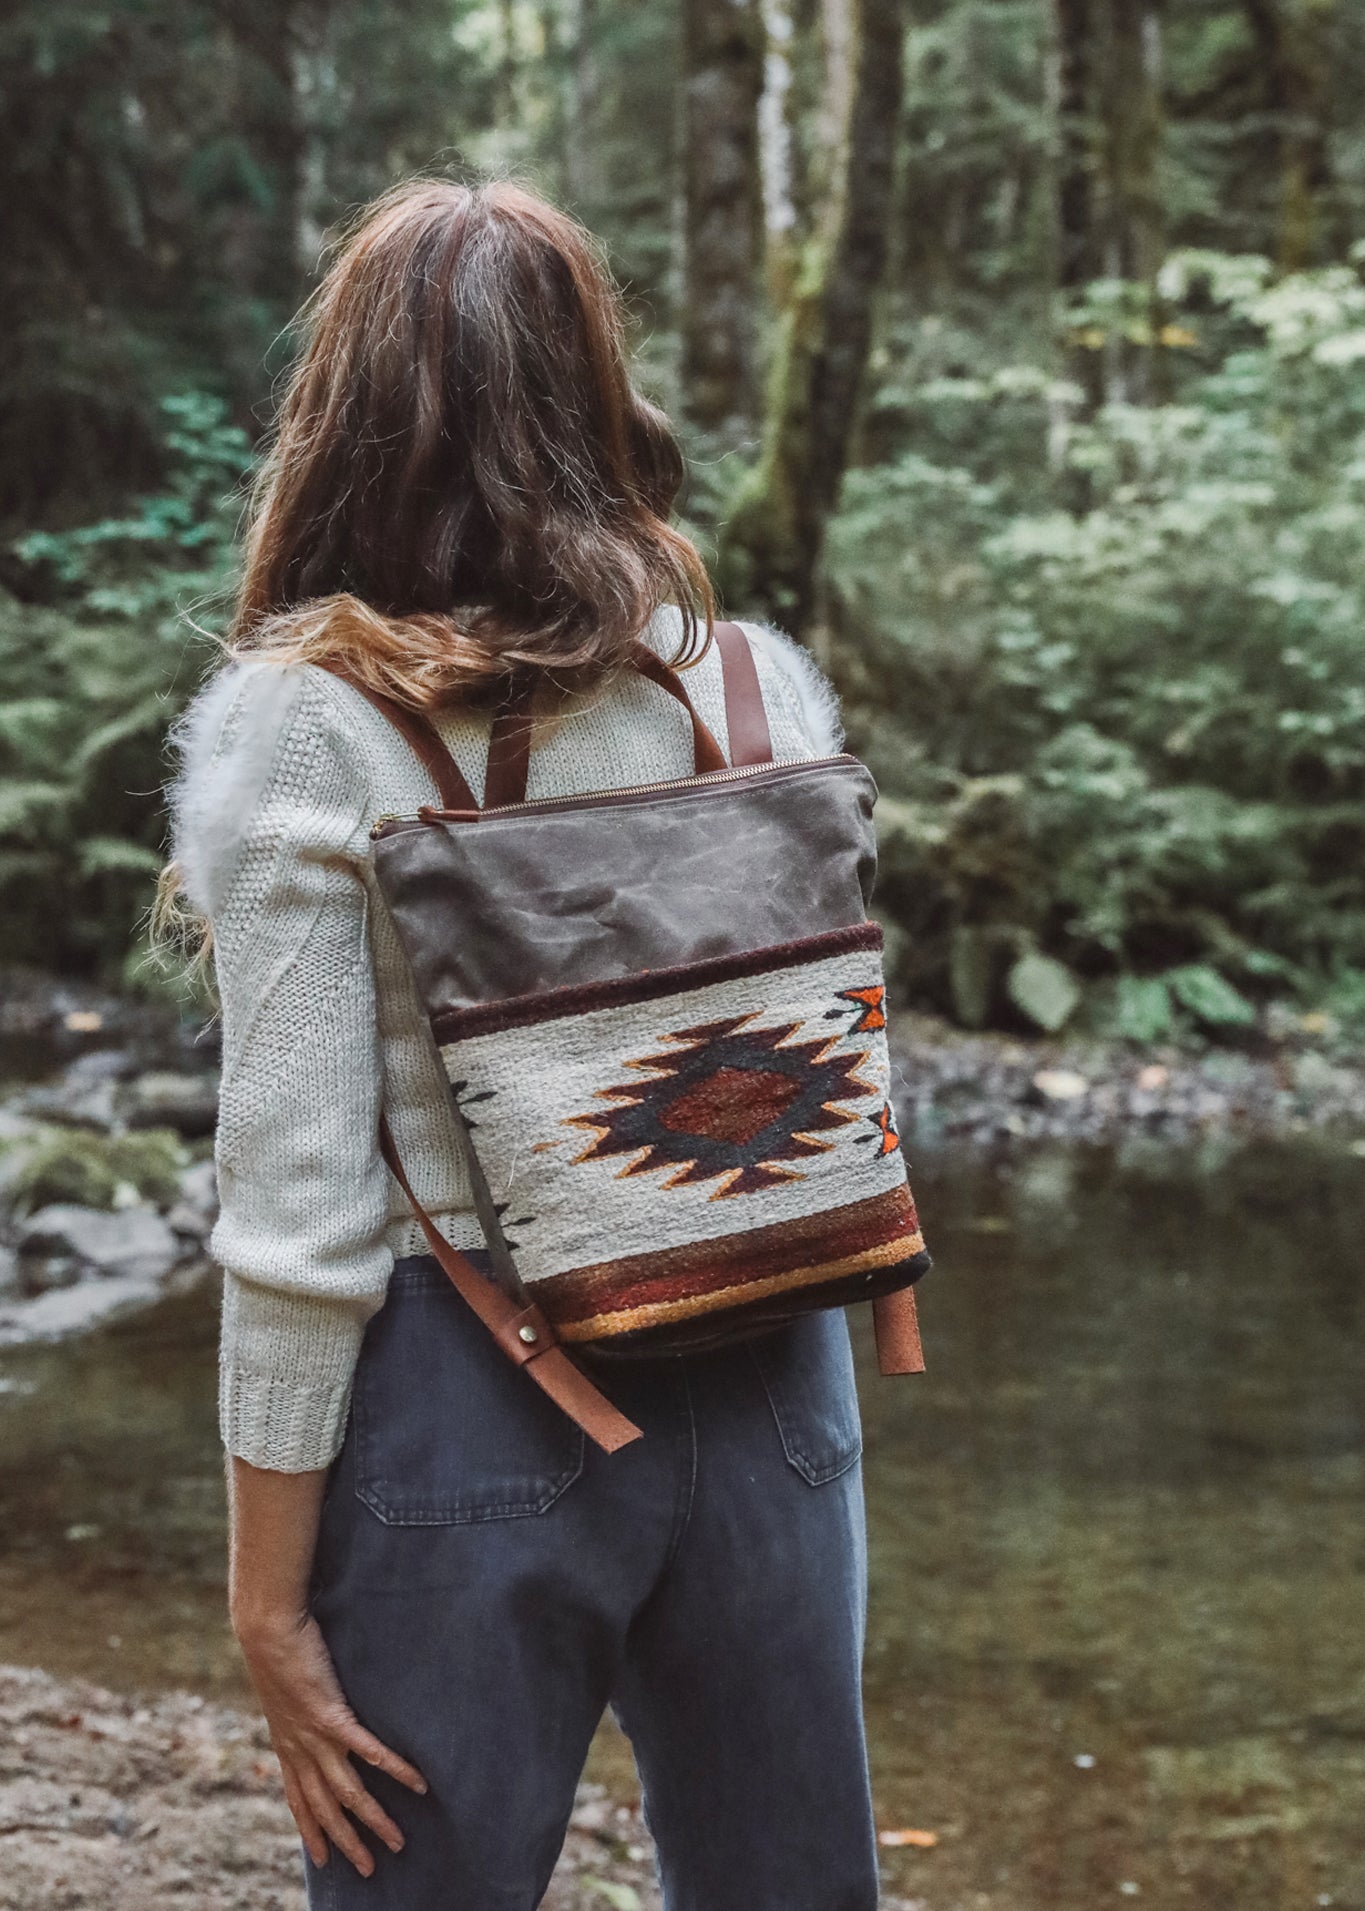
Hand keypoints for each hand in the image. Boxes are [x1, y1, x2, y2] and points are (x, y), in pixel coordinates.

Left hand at [235, 1607, 427, 1875]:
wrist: (267, 1630)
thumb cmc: (275, 1649)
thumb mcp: (281, 1686)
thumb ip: (295, 1704)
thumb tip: (307, 1706)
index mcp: (287, 1744)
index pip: (299, 1800)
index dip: (311, 1830)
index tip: (322, 1859)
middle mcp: (300, 1749)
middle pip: (326, 1808)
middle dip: (347, 1842)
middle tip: (369, 1868)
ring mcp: (316, 1737)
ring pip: (348, 1792)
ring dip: (373, 1820)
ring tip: (397, 1841)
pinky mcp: (332, 1716)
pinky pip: (369, 1751)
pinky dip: (394, 1769)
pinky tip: (416, 1783)